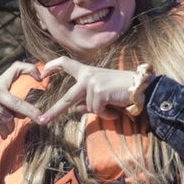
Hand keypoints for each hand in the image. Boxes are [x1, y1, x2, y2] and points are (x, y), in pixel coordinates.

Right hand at [0, 61, 45, 143]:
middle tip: (42, 119)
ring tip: (5, 131)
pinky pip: (1, 126)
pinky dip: (4, 133)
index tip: (41, 76)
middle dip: (32, 112)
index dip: (29, 68)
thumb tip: (28, 113)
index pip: (15, 68)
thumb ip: (11, 106)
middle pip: (17, 103)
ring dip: (9, 129)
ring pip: (9, 119)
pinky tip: (1, 134)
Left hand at [30, 57, 153, 125]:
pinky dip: (107, 115)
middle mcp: (88, 76)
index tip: (42, 72)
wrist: (141, 87)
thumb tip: (76, 108)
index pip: (65, 63)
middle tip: (42, 120)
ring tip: (113, 106)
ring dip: (101, 112)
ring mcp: (93, 83)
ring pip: (88, 108)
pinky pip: (98, 111)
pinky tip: (116, 110)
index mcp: (87, 72)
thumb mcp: (102, 94)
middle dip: (55, 111)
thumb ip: (87, 100)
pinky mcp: (100, 92)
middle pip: (67, 97)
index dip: (52, 66)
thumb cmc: (122, 89)